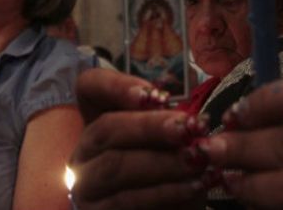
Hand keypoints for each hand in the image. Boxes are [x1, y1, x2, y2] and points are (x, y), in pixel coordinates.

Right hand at [69, 69, 209, 209]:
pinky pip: (127, 199)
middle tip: (187, 127)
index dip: (116, 85)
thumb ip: (176, 121)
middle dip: (150, 126)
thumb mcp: (174, 142)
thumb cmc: (173, 172)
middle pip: (105, 128)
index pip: (90, 86)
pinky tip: (193, 185)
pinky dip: (165, 191)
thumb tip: (193, 113)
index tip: (156, 94)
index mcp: (101, 118)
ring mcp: (85, 183)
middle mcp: (84, 150)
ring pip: (115, 165)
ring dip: (162, 161)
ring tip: (197, 158)